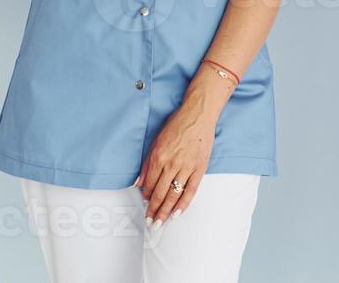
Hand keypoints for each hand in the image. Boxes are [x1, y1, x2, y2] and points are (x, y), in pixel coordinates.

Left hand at [132, 88, 218, 224]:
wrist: (198, 115)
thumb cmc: (176, 125)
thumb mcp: (155, 141)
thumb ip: (147, 164)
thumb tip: (138, 182)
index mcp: (158, 157)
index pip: (149, 184)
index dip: (146, 197)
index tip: (144, 206)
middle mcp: (171, 164)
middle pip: (160, 193)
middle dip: (153, 210)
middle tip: (149, 222)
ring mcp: (186, 167)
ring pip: (174, 195)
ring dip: (165, 211)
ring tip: (160, 222)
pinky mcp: (199, 168)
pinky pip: (191, 190)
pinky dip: (183, 204)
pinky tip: (177, 213)